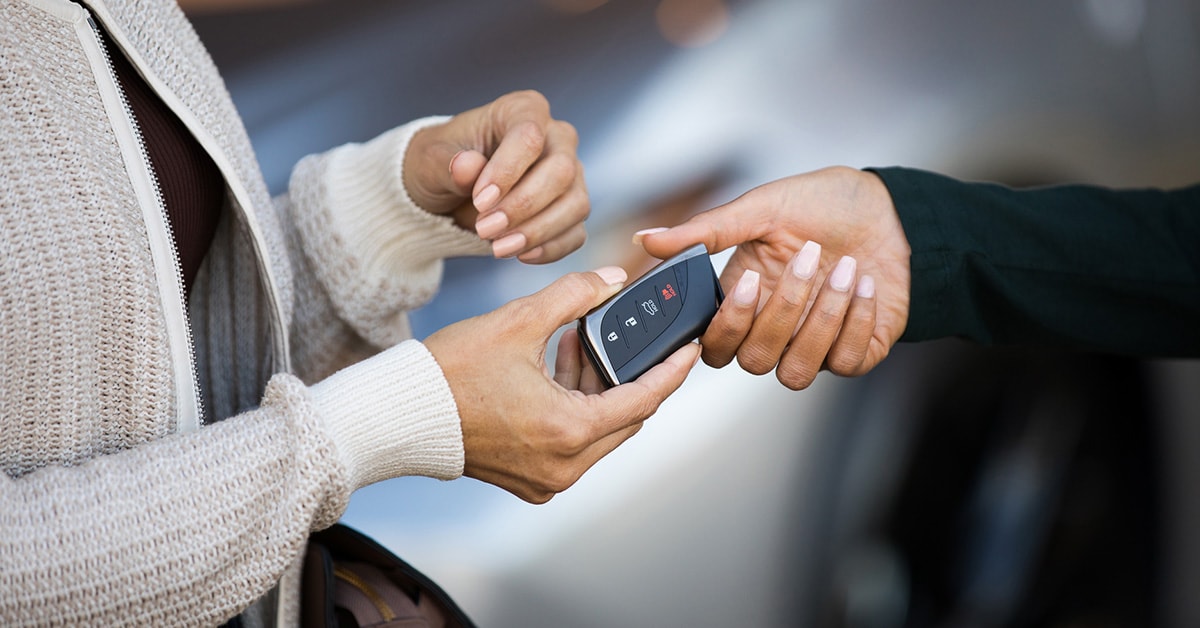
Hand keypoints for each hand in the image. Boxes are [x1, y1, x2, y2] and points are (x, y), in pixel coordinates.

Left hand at [403, 90, 587, 263]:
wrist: (449, 193)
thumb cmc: (442, 164)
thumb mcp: (430, 161)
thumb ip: (447, 163)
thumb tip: (466, 166)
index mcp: (523, 110)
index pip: (530, 136)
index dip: (507, 171)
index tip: (479, 201)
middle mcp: (556, 138)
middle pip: (561, 171)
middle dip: (523, 206)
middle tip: (485, 228)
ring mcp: (570, 175)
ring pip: (575, 204)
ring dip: (537, 231)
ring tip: (498, 248)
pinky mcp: (570, 210)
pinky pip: (575, 233)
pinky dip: (550, 249)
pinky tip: (519, 254)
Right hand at [424, 268, 700, 502]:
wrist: (400, 414)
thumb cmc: (451, 370)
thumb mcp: (518, 321)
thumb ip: (573, 295)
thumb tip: (611, 278)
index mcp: (568, 432)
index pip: (642, 400)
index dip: (670, 371)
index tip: (689, 350)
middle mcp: (563, 466)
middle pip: (624, 418)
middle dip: (628, 375)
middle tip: (627, 337)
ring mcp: (546, 479)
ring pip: (598, 431)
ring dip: (598, 389)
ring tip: (577, 342)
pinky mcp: (529, 480)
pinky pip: (572, 443)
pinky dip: (575, 408)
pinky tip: (558, 368)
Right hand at [637, 167, 910, 388]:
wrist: (890, 208)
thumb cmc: (823, 206)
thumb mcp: (761, 209)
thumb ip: (704, 232)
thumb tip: (645, 239)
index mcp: (742, 301)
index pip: (714, 346)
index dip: (725, 327)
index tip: (748, 283)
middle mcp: (773, 331)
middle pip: (754, 359)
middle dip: (783, 309)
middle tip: (807, 256)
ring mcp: (813, 346)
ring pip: (796, 371)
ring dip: (821, 320)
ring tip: (846, 268)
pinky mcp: (855, 352)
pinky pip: (845, 363)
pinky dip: (857, 322)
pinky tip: (866, 283)